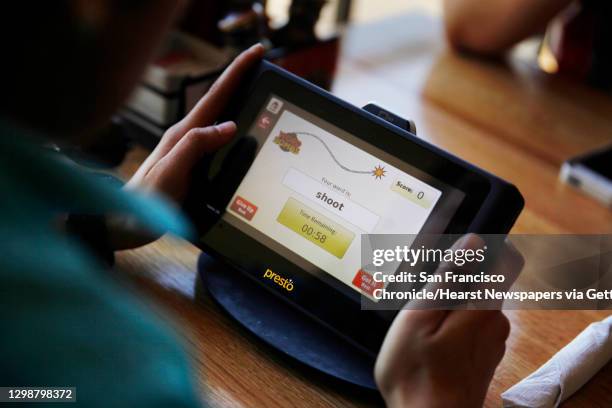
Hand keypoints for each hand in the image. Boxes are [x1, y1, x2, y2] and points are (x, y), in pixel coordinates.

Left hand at [126, 43, 264, 202]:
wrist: (127, 223)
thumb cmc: (147, 200)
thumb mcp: (172, 171)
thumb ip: (197, 145)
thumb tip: (229, 125)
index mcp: (184, 134)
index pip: (216, 96)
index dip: (237, 72)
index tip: (256, 52)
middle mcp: (188, 138)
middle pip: (220, 102)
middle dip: (241, 81)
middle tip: (261, 65)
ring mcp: (189, 150)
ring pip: (219, 120)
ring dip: (238, 103)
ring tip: (256, 90)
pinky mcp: (192, 165)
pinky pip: (217, 141)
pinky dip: (232, 130)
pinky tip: (240, 133)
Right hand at [374, 236, 523, 407]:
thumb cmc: (416, 372)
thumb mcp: (420, 315)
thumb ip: (448, 277)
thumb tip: (472, 242)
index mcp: (484, 306)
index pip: (508, 259)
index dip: (487, 247)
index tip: (457, 254)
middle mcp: (497, 321)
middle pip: (486, 281)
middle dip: (455, 281)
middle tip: (421, 298)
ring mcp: (493, 341)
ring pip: (475, 304)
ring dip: (450, 305)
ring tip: (420, 324)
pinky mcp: (484, 356)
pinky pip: (472, 326)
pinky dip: (452, 325)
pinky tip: (429, 341)